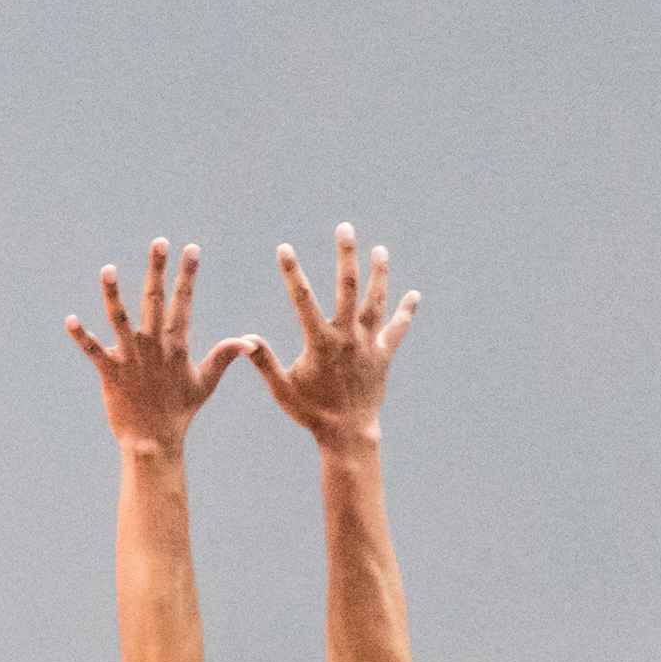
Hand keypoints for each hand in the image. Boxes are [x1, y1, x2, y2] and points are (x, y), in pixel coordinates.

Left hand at [68, 240, 249, 456]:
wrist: (154, 441)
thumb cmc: (179, 412)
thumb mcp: (205, 383)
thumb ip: (223, 357)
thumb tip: (248, 341)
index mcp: (176, 345)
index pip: (183, 302)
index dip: (187, 275)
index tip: (191, 249)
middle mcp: (153, 346)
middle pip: (154, 300)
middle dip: (157, 269)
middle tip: (159, 242)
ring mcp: (130, 358)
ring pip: (119, 319)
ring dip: (112, 294)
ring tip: (107, 268)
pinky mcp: (110, 372)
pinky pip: (92, 350)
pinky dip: (81, 336)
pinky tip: (70, 320)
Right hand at [247, 224, 419, 453]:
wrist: (348, 434)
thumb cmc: (311, 412)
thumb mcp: (282, 389)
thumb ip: (264, 362)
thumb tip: (246, 338)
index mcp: (320, 342)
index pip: (302, 299)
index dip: (291, 272)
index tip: (283, 248)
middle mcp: (348, 337)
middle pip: (348, 287)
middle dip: (346, 255)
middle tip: (345, 227)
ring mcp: (369, 344)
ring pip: (377, 301)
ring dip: (380, 273)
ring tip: (380, 249)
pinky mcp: (384, 355)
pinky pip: (397, 329)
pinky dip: (406, 312)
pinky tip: (414, 295)